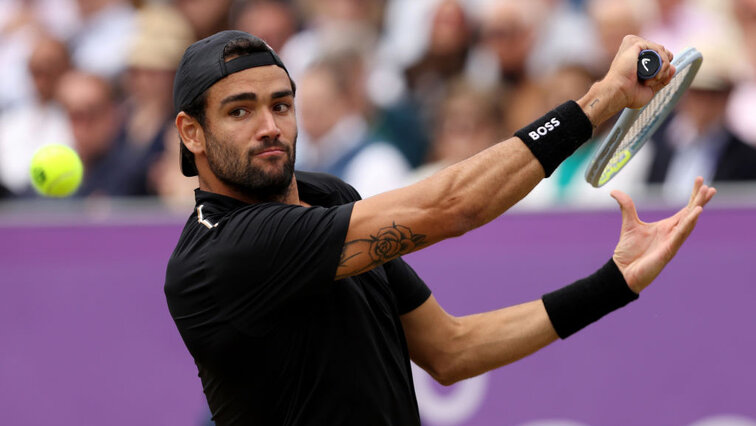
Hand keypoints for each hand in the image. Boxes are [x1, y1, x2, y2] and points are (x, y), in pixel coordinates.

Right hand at [578, 35, 675, 126]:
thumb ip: (662, 78)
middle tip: (656, 80)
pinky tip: (652, 74)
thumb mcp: (650, 87)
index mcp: (634, 56)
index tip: (660, 78)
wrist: (619, 94)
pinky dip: (661, 62)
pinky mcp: (635, 43)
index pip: (657, 54)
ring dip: (663, 67)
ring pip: (661, 50)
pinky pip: (658, 48)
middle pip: (661, 51)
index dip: (664, 65)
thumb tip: (673, 68)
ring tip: (652, 80)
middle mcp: (633, 48)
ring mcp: (634, 44)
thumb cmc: (628, 94)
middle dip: (665, 66)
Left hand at [610, 177, 715, 292]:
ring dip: (698, 209)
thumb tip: (615, 192)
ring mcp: (672, 242)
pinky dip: (689, 223)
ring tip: (706, 195)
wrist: (622, 271)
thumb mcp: (628, 224)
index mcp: (667, 227)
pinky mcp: (669, 250)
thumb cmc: (628, 251)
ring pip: (690, 223)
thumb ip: (626, 206)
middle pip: (691, 214)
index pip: (684, 209)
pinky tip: (696, 212)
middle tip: (710, 186)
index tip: (700, 180)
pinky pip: (681, 235)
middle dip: (700, 200)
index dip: (693, 196)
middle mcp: (673, 233)